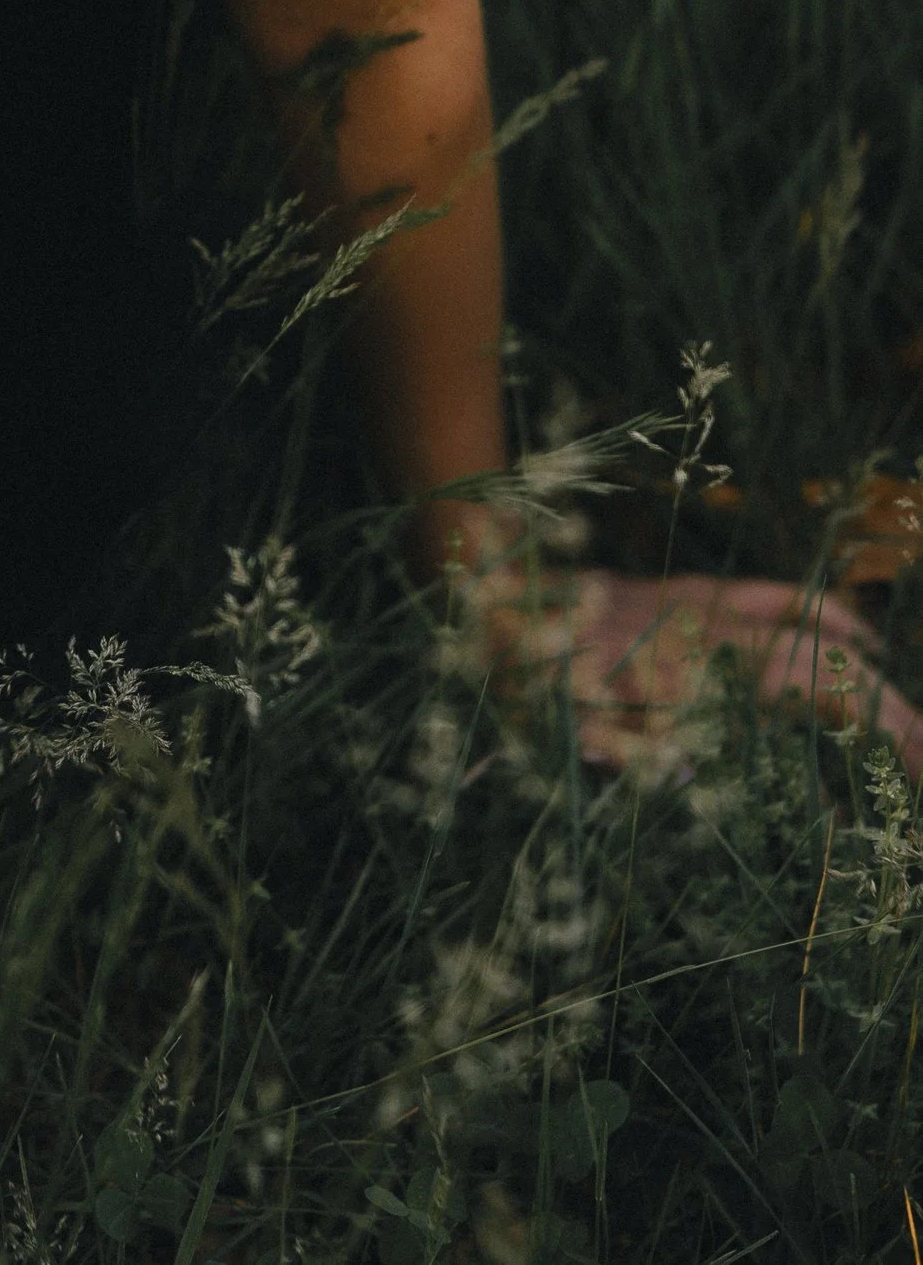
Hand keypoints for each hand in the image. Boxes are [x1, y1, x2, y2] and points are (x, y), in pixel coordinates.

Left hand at [473, 562, 922, 776]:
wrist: (478, 584)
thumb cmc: (519, 676)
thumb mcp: (578, 737)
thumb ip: (651, 758)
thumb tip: (706, 774)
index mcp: (698, 673)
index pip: (814, 695)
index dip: (875, 727)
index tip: (914, 769)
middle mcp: (712, 636)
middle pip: (827, 671)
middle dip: (890, 718)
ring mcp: (700, 609)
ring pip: (809, 636)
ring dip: (869, 679)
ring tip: (912, 730)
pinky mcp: (682, 595)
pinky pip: (769, 599)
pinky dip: (822, 619)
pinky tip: (857, 640)